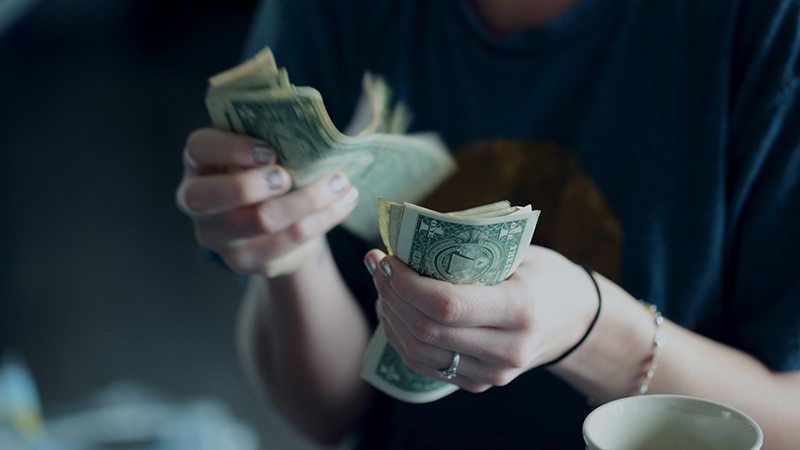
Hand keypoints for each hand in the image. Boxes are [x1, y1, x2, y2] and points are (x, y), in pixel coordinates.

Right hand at [176, 128, 358, 276]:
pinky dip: (323, 220)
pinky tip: (343, 203)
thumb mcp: (262, 150)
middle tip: (289, 176)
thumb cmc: (267, 171)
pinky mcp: (248, 261)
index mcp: (199, 163)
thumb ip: (273, 136)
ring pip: (261, 221)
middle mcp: (197, 203)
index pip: (199, 148)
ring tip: (341, 183)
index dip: (230, 148)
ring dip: (308, 200)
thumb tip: (315, 129)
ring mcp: (220, 238)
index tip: (269, 150)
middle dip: (253, 184)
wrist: (275, 219)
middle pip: (211, 196)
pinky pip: (289, 243)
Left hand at [366, 245, 597, 392]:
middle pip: (426, 330)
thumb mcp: (519, 253)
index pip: (446, 305)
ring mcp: (494, 373)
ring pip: (419, 353)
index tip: (387, 258)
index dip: (406, 283)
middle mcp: (507, 349)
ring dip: (390, 316)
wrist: (575, 321)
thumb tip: (407, 237)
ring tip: (382, 285)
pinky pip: (425, 366)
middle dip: (390, 294)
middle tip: (376, 264)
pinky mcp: (480, 383)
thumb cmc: (544, 275)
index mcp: (520, 309)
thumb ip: (470, 250)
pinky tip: (394, 310)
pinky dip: (401, 337)